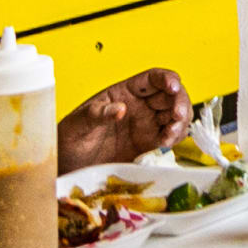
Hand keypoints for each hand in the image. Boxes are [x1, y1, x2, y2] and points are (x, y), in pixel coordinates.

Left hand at [57, 66, 190, 168]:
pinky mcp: (150, 145)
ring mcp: (147, 125)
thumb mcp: (77, 125)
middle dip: (180, 103)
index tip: (173, 87)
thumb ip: (98, 114)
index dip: (167, 79)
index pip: (152, 78)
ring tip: (169, 135)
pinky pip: (172, 136)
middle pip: (171, 96)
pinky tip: (165, 144)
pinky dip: (175, 138)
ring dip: (180, 122)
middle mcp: (140, 106)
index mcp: (124, 93)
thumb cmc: (68, 141)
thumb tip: (121, 108)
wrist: (67, 168)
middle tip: (176, 116)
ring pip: (176, 115)